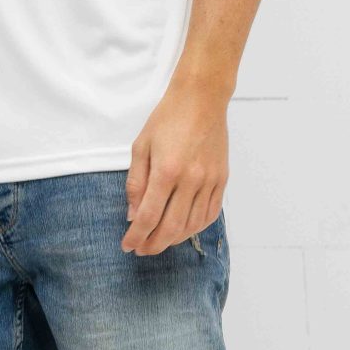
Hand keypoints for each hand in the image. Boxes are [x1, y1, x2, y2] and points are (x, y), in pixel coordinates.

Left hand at [122, 80, 227, 253]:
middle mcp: (191, 180)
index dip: (136, 236)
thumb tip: (133, 215)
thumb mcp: (141, 147)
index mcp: (166, 171)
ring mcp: (209, 181)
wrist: (201, 99)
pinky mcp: (222, 180)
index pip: (149, 217)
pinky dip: (195, 227)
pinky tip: (183, 230)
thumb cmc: (167, 119)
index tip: (128, 245)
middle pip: (171, 227)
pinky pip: (210, 213)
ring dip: (174, 239)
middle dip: (153, 244)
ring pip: (192, 225)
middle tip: (141, 250)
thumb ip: (136, 184)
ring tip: (159, 242)